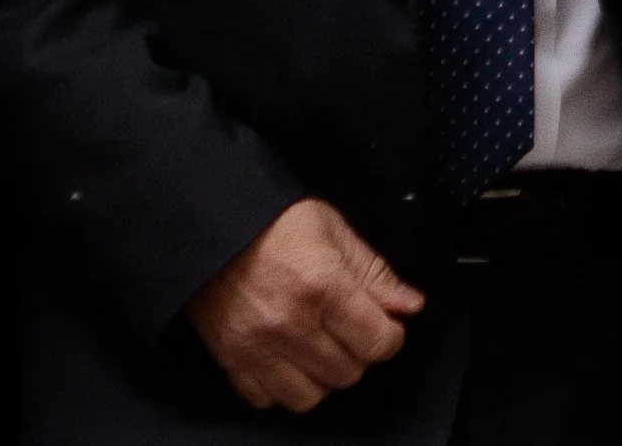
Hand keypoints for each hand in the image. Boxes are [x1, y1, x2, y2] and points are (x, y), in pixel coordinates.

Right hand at [187, 197, 424, 413]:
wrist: (212, 222)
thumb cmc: (274, 220)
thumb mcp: (332, 228)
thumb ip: (374, 271)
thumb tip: (409, 305)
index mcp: (322, 284)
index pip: (378, 342)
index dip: (389, 335)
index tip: (384, 325)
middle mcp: (291, 323)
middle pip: (348, 373)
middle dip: (356, 351)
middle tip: (345, 325)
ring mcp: (258, 347)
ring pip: (312, 396)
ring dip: (321, 374)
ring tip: (316, 343)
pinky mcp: (232, 360)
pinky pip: (269, 400)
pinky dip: (282, 384)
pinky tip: (285, 354)